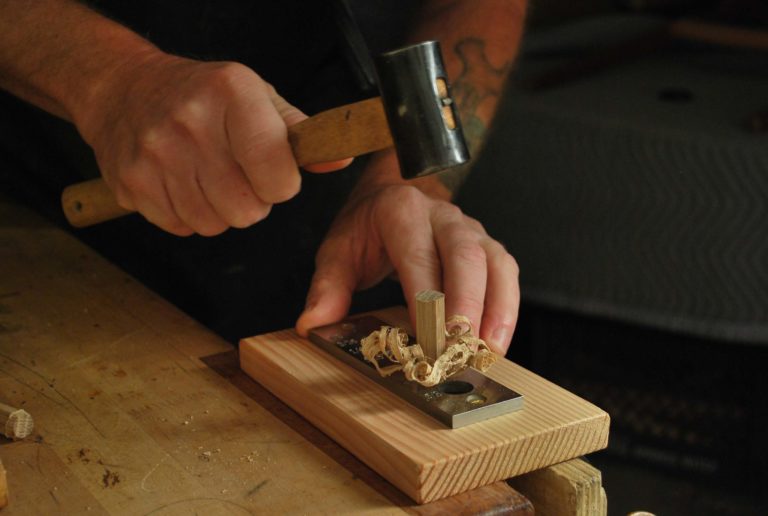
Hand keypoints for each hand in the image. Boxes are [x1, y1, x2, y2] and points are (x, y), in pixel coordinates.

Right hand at [76, 52, 349, 235]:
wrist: (124, 89)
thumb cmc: (204, 96)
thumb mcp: (258, 97)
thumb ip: (300, 132)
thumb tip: (340, 158)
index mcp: (232, 93)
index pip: (278, 175)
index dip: (282, 184)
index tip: (273, 173)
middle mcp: (190, 120)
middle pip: (248, 210)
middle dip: (252, 202)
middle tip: (239, 176)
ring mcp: (156, 153)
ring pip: (214, 224)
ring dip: (219, 211)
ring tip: (209, 178)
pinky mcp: (131, 181)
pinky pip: (181, 227)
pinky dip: (187, 215)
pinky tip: (182, 183)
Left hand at [296, 182, 519, 354]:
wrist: (392, 193)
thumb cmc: (367, 227)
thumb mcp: (338, 250)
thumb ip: (327, 287)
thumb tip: (312, 325)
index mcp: (401, 211)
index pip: (419, 257)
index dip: (427, 299)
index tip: (427, 339)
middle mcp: (442, 215)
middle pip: (465, 255)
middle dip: (468, 303)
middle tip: (461, 347)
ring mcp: (470, 228)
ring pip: (495, 262)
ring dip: (497, 307)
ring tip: (489, 349)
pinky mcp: (487, 245)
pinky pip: (506, 271)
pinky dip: (506, 306)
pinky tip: (497, 339)